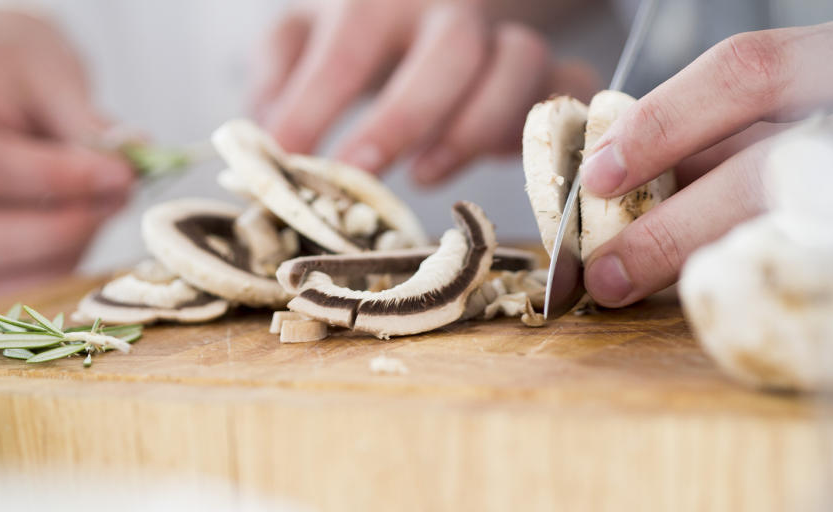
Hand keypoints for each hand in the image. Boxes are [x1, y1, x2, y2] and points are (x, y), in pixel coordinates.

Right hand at [0, 8, 134, 291]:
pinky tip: (76, 261)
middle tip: (115, 204)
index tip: (120, 177)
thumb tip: (131, 168)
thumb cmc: (14, 73)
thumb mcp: (52, 76)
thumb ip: (87, 126)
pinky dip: (35, 291)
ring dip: (52, 262)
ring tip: (98, 219)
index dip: (55, 179)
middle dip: (53, 232)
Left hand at [253, 0, 597, 185]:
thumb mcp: (303, 40)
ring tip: (425, 174)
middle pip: (449, 47)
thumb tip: (262, 135)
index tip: (289, 156)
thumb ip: (279, 79)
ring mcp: (503, 39)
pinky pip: (570, 88)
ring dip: (474, 126)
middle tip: (359, 171)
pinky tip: (502, 163)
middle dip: (404, 115)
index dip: (318, 102)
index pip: (349, 42)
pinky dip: (547, 127)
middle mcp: (449, 11)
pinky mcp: (548, 73)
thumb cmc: (358, 37)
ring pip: (518, 63)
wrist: (430, 10)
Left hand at [578, 13, 832, 306]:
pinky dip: (754, 283)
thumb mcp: (816, 110)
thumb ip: (736, 131)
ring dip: (692, 260)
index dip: (662, 122)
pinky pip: (826, 270)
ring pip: (789, 226)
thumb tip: (628, 176)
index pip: (748, 72)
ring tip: (627, 285)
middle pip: (763, 165)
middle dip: (665, 223)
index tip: (599, 172)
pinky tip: (710, 298)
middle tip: (601, 262)